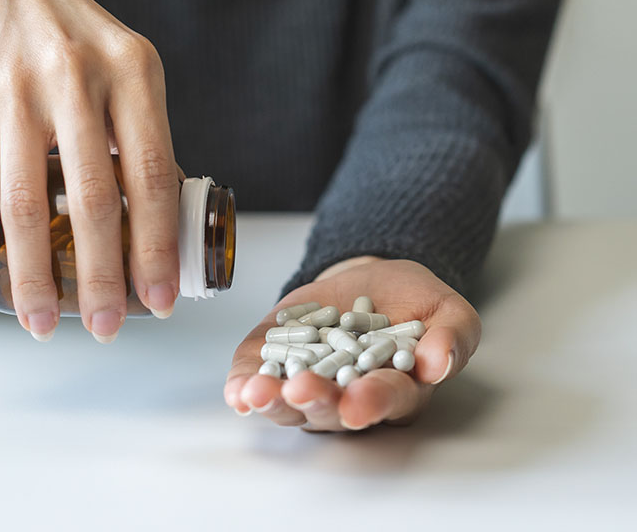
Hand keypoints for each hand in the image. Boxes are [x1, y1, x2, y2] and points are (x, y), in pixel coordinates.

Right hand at [0, 0, 179, 340]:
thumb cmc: (65, 29)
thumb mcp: (121, 60)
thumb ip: (139, 129)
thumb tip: (158, 217)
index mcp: (132, 71)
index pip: (151, 174)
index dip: (155, 246)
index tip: (159, 302)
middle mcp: (75, 78)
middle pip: (92, 199)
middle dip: (101, 277)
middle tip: (107, 327)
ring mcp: (14, 88)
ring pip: (22, 204)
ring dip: (33, 277)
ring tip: (43, 324)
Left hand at [223, 258, 480, 429]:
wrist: (367, 277)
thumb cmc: (411, 301)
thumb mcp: (445, 309)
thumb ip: (453, 336)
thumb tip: (439, 363)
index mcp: (396, 390)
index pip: (385, 401)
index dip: (371, 403)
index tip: (357, 404)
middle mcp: (346, 396)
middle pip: (329, 411)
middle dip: (314, 402)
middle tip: (300, 390)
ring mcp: (305, 382)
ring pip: (287, 404)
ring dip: (272, 400)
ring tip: (257, 392)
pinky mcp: (272, 362)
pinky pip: (255, 380)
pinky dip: (243, 387)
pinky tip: (236, 391)